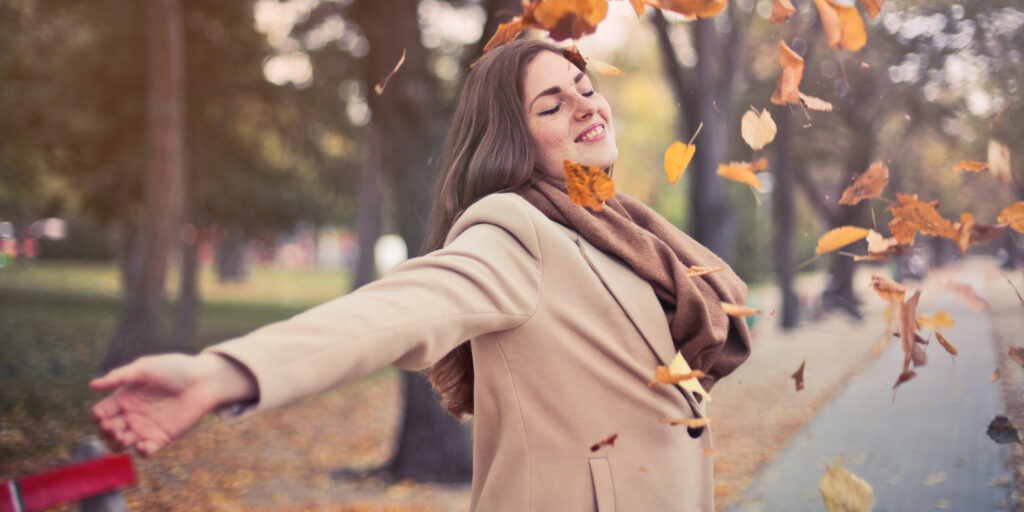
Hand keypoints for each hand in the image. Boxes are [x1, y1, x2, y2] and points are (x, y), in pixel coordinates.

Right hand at [90, 353, 255, 455]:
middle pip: (107, 431)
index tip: (102, 415)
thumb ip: (120, 376)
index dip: (98, 416)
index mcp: (124, 397)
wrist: (203, 379)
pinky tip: (143, 445)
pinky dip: (142, 452)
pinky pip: (146, 451)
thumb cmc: (174, 369)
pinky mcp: (161, 437)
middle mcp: (131, 414)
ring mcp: (146, 427)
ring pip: (122, 444)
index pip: (101, 412)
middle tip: (113, 427)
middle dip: (105, 432)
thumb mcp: (144, 368)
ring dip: (117, 445)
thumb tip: (92, 386)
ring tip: (124, 437)